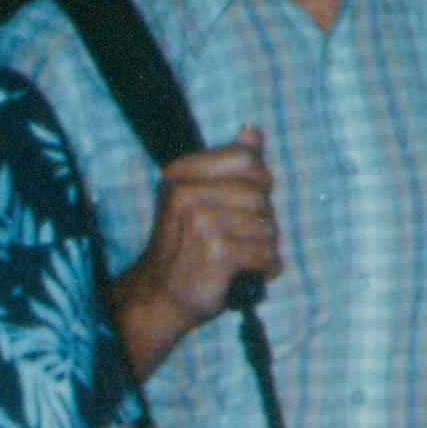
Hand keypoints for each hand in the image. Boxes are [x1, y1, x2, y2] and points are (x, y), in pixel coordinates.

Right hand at [114, 129, 278, 347]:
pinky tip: (253, 273)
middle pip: (260, 194)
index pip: (246, 158)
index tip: (253, 200)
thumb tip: (253, 130)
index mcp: (181, 174)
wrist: (158, 296)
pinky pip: (266, 253)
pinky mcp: (216, 253)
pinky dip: (268, 267)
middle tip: (246, 238)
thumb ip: (228, 164)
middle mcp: (186, 194)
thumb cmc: (185, 246)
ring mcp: (200, 223)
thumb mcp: (197, 197)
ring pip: (267, 225)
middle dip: (264, 219)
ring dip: (267, 246)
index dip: (262, 180)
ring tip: (246, 257)